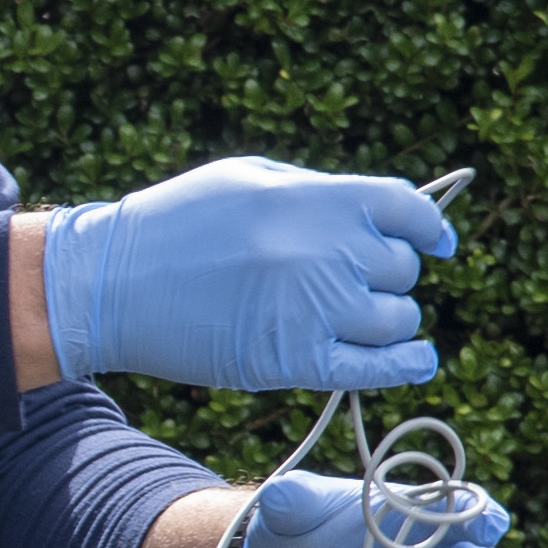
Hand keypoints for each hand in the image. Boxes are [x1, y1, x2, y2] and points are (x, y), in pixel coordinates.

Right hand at [39, 161, 453, 395]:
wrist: (113, 284)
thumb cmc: (178, 223)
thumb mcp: (251, 179)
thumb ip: (320, 193)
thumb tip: (382, 211)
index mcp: (317, 198)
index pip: (408, 208)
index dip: (427, 227)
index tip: (434, 242)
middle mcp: (326, 251)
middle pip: (401, 268)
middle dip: (386, 274)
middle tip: (349, 280)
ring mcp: (315, 309)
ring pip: (398, 318)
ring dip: (387, 319)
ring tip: (353, 317)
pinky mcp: (296, 360)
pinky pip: (378, 367)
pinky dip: (406, 364)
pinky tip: (416, 360)